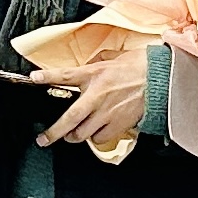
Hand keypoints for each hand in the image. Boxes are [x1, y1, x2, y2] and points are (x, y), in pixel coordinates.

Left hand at [31, 47, 148, 147]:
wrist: (164, 80)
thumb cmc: (143, 67)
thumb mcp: (115, 58)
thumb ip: (97, 62)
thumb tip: (86, 66)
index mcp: (95, 74)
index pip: (65, 76)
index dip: (47, 77)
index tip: (34, 78)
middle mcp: (97, 95)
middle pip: (68, 119)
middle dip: (52, 132)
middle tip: (43, 139)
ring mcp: (107, 112)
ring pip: (82, 134)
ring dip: (75, 136)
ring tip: (73, 134)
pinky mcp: (118, 125)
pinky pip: (100, 138)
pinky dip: (96, 137)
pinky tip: (97, 131)